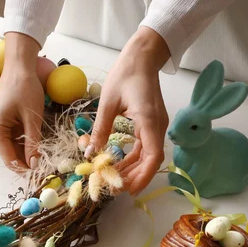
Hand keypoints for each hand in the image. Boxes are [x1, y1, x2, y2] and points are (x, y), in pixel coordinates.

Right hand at [0, 33, 43, 171]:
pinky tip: (41, 145)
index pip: (9, 160)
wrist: (20, 66)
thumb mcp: (32, 117)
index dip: (24, 170)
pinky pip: (17, 138)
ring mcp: (0, 127)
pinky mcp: (7, 122)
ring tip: (47, 158)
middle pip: (11, 156)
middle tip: (47, 169)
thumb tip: (35, 165)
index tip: (41, 176)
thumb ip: (33, 142)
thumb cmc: (24, 88)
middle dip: (28, 163)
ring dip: (29, 153)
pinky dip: (28, 143)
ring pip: (15, 148)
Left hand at [87, 27, 170, 195]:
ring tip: (112, 179)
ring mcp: (156, 125)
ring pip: (147, 155)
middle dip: (133, 176)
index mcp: (149, 120)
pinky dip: (132, 157)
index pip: (153, 156)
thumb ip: (100, 129)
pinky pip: (144, 146)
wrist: (142, 57)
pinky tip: (117, 164)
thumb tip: (89, 153)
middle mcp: (157, 126)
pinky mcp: (151, 123)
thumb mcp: (107, 103)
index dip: (142, 176)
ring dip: (132, 169)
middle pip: (150, 160)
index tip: (128, 189)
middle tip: (113, 189)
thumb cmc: (125, 74)